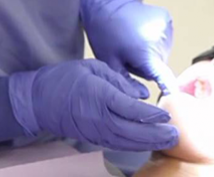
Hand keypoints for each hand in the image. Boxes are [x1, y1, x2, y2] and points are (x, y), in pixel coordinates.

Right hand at [9, 60, 177, 150]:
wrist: (38, 101)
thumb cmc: (65, 79)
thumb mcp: (93, 67)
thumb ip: (120, 80)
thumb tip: (143, 93)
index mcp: (99, 95)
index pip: (129, 108)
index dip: (150, 114)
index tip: (166, 115)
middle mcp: (97, 117)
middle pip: (131, 130)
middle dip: (155, 134)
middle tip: (175, 134)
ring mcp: (94, 130)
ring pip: (126, 141)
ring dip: (148, 143)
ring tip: (168, 141)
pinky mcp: (92, 138)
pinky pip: (116, 144)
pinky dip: (134, 146)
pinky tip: (148, 144)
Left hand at [86, 0, 175, 93]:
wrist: (107, 2)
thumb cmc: (105, 33)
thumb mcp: (110, 62)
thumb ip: (127, 82)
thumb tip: (144, 95)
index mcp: (144, 52)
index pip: (163, 76)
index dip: (168, 87)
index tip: (174, 96)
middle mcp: (160, 40)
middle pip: (160, 63)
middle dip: (148, 64)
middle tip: (130, 54)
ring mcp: (166, 27)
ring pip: (163, 51)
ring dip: (151, 51)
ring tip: (134, 41)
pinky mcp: (167, 18)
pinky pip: (165, 38)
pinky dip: (155, 39)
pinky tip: (142, 32)